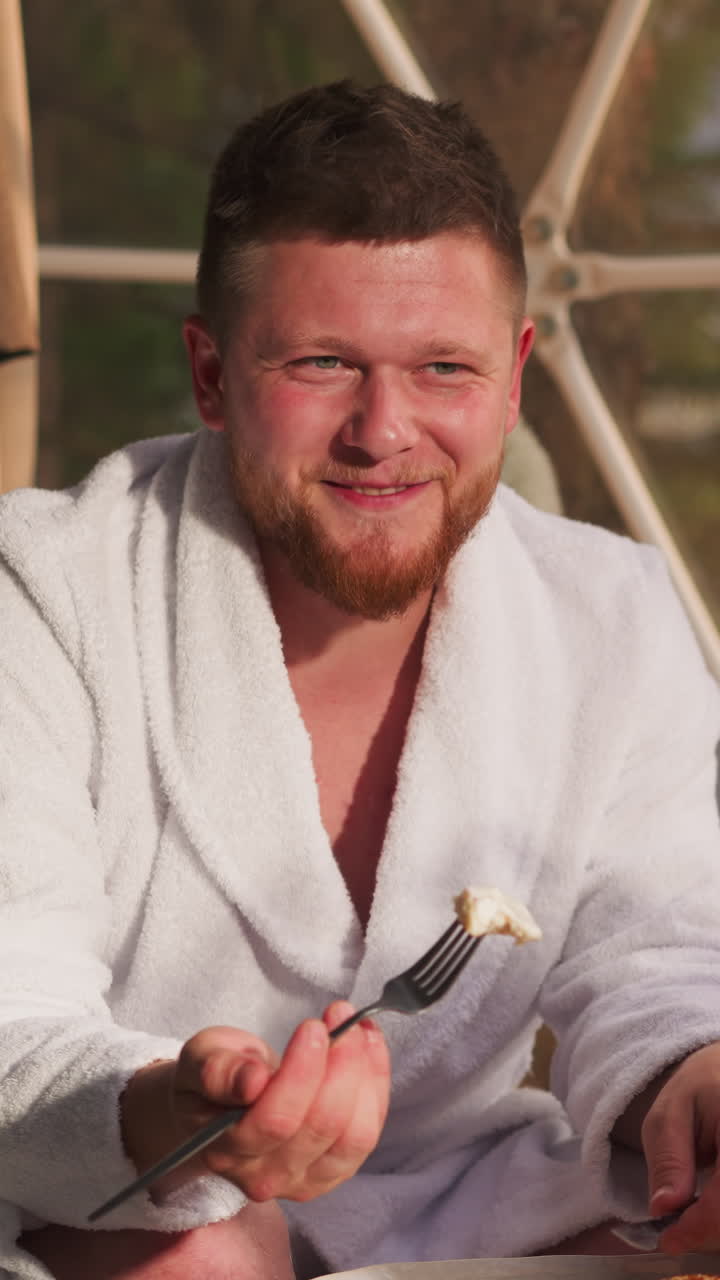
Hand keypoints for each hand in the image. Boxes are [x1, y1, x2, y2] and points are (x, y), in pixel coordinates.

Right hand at [122, 1001, 390, 1203]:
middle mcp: (266, 1176)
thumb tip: (251, 1081)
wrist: (220, 1108)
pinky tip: (370, 1046)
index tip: (313, 1026)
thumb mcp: (200, 1060)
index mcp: (227, 1148)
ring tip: (358, 1028)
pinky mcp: (335, 1172)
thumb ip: (218, 1071)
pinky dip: (377, 1086)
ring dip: (364, 1074)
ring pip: (353, 1136)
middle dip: (340, 1063)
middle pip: (320, 1125)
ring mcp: (305, 1180)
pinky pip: (368, 1133)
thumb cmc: (212, 1080)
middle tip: (339, 1014)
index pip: (275, 1119)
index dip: (302, 1072)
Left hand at [641, 1041, 719, 1252]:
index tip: (670, 1240)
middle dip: (709, 1230)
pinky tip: (709, 1211)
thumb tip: (663, 1208)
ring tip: (692, 1218)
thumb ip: (669, 1159)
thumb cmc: (700, 1090)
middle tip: (677, 1233)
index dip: (701, 1224)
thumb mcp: (670, 1114)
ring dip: (718, 1227)